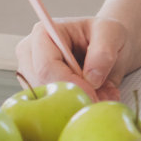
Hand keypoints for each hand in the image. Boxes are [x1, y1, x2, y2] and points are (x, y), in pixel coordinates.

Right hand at [15, 16, 129, 101]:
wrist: (108, 46)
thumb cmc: (105, 34)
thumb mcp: (111, 33)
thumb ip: (103, 52)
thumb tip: (91, 79)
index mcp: (43, 33)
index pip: (46, 67)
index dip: (69, 83)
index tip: (92, 92)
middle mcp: (30, 54)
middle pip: (41, 87)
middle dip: (71, 96)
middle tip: (99, 97)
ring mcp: (31, 74)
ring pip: (45, 100)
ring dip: (74, 103)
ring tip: (100, 93)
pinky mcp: (38, 90)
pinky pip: (50, 108)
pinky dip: (73, 107)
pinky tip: (91, 97)